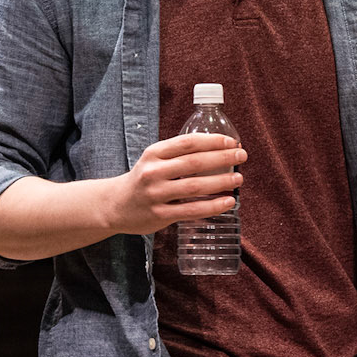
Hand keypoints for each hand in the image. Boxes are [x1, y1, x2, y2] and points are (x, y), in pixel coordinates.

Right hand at [104, 132, 244, 236]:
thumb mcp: (153, 160)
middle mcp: (154, 172)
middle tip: (242, 156)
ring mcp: (156, 194)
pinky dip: (213, 206)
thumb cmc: (142, 180)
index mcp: (154, 153)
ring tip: (239, 179)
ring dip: (221, 182)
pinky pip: (192, 210)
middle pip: (194, 163)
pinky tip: (228, 202)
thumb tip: (217, 151)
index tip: (232, 141)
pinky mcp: (160, 215)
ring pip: (195, 187)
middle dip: (222, 158)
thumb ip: (178, 154)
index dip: (213, 141)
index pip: (188, 143)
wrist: (115, 205)